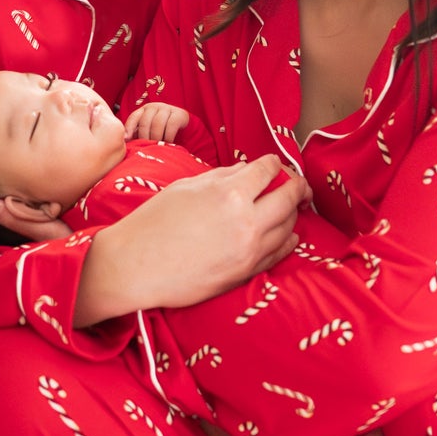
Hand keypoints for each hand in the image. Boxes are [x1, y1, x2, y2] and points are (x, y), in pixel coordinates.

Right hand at [73, 155, 309, 325]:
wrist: (137, 266)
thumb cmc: (154, 222)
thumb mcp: (186, 187)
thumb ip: (221, 176)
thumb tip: (246, 171)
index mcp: (230, 192)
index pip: (268, 170)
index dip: (274, 163)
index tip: (274, 165)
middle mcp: (247, 220)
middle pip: (288, 197)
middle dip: (297, 186)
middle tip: (299, 184)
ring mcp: (249, 249)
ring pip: (288, 225)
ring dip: (293, 213)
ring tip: (292, 208)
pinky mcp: (246, 272)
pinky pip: (279, 253)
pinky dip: (287, 241)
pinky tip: (288, 235)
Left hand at [123, 101, 190, 143]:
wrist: (183, 129)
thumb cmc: (161, 132)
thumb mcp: (148, 131)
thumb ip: (137, 135)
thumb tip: (124, 142)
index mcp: (143, 110)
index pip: (133, 118)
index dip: (129, 128)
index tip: (126, 139)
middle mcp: (154, 107)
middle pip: (145, 122)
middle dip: (144, 137)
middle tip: (146, 148)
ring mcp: (167, 108)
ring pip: (157, 123)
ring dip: (156, 137)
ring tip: (157, 146)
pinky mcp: (179, 114)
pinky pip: (171, 125)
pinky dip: (168, 136)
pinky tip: (168, 143)